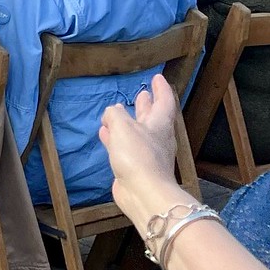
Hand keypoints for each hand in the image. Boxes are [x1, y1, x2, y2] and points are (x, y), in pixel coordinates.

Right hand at [99, 74, 184, 210]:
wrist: (144, 193)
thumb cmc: (138, 155)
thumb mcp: (122, 126)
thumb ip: (114, 114)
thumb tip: (113, 112)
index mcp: (159, 125)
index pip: (164, 102)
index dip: (161, 89)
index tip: (157, 77)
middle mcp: (156, 138)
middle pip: (153, 117)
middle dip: (147, 105)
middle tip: (143, 93)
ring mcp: (147, 154)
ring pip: (137, 132)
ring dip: (129, 121)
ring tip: (119, 111)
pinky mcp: (135, 167)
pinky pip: (124, 146)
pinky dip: (116, 137)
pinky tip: (105, 133)